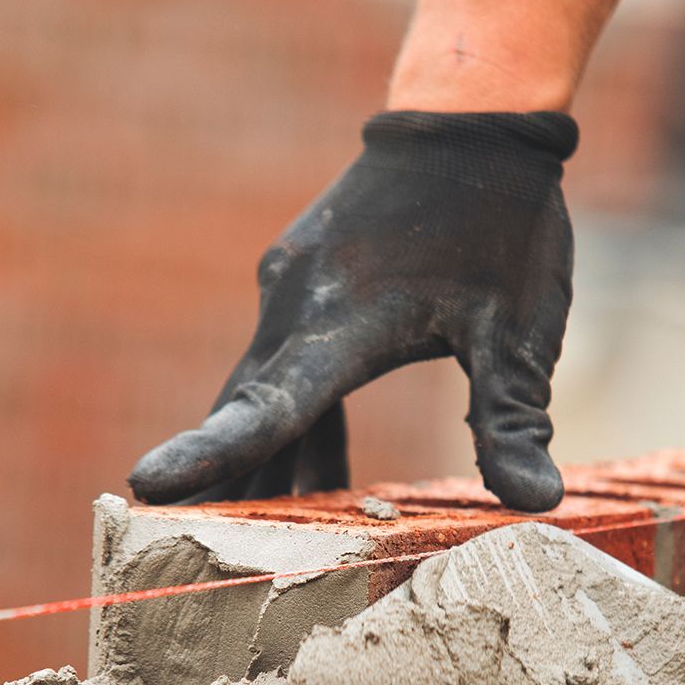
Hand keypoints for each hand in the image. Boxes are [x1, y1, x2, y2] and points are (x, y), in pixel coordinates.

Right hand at [129, 111, 577, 510]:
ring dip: (263, 465)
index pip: (273, 404)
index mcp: (346, 318)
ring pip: (261, 394)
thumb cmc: (499, 222)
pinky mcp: (300, 285)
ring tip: (253, 546)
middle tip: (184, 566)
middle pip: (247, 414)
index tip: (147, 486)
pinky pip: (280, 368)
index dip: (213, 454)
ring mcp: (290, 292)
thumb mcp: (520, 328)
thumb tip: (537, 506)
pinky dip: (288, 424)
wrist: (468, 118)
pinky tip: (314, 478)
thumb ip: (513, 417)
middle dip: (221, 489)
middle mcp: (298, 304)